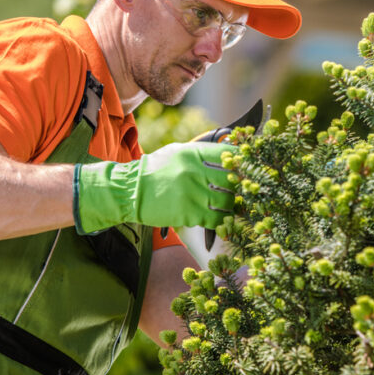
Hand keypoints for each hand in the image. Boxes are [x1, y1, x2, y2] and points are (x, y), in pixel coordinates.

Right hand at [74, 142, 235, 232]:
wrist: (130, 190)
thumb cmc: (155, 170)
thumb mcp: (177, 153)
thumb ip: (200, 154)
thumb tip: (226, 156)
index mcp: (192, 154)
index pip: (228, 154)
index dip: (240, 162)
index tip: (243, 168)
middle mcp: (194, 172)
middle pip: (231, 181)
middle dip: (236, 187)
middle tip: (235, 191)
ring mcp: (191, 194)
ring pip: (226, 202)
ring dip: (229, 206)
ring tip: (224, 206)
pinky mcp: (188, 213)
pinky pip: (215, 219)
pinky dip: (219, 221)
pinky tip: (216, 220)